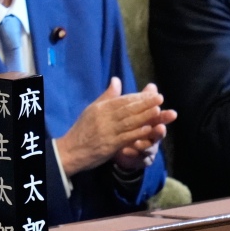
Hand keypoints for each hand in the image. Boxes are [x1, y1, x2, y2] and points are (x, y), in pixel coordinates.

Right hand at [56, 78, 175, 176]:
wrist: (70, 151)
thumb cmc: (83, 129)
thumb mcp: (92, 109)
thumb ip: (107, 96)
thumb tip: (117, 79)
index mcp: (101, 108)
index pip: (123, 100)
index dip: (139, 97)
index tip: (153, 93)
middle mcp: (104, 118)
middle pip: (127, 109)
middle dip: (145, 103)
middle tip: (160, 98)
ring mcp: (107, 131)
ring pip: (128, 122)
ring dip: (144, 116)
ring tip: (158, 110)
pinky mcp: (109, 145)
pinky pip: (125, 137)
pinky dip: (137, 133)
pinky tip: (148, 129)